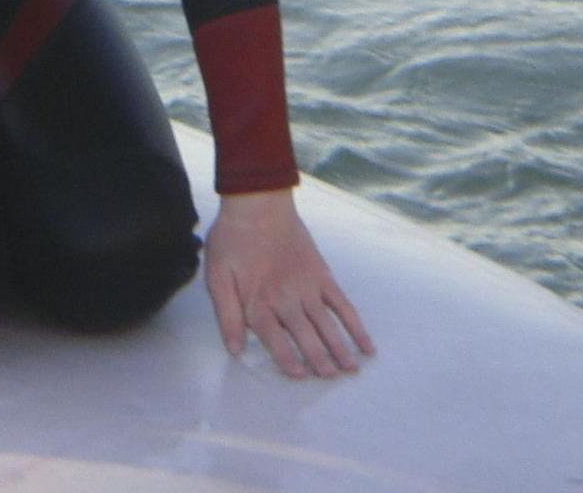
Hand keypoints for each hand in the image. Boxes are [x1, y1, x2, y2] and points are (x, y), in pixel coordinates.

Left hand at [203, 188, 372, 376]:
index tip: (300, 375)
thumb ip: (226, 315)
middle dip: (319, 360)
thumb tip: (234, 349)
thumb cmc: (232, 240)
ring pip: (327, 326)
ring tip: (350, 370)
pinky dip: (356, 326)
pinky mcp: (323, 276)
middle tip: (330, 378)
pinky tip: (366, 344)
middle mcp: (285, 300)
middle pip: (306, 336)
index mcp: (258, 302)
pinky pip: (343, 306)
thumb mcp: (216, 277)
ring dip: (340, 349)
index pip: (275, 339)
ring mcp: (307, 288)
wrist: (257, 205)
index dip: (287, 359)